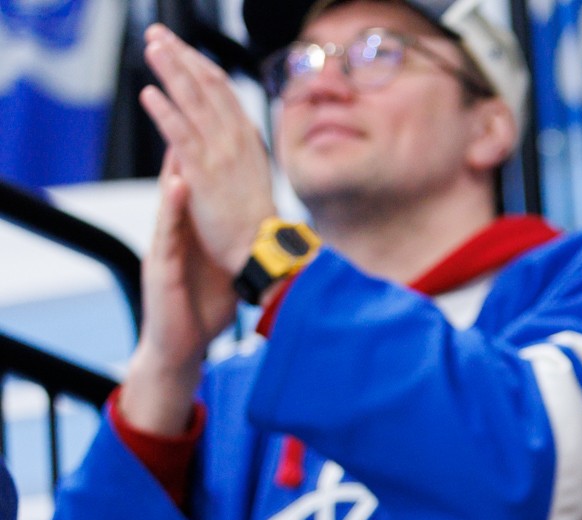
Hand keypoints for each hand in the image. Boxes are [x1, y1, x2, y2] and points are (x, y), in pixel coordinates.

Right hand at [122, 150, 239, 433]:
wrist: (183, 350)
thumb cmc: (205, 312)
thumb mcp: (227, 272)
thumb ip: (236, 247)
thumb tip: (266, 234)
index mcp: (193, 234)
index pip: (199, 189)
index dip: (207, 158)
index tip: (218, 124)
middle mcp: (177, 235)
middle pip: (180, 184)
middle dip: (184, 150)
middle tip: (190, 112)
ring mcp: (166, 249)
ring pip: (170, 201)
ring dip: (175, 168)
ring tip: (181, 134)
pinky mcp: (162, 268)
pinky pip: (168, 233)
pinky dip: (172, 209)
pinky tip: (178, 187)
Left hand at [138, 24, 276, 274]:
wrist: (260, 251)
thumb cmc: (254, 220)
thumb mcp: (253, 173)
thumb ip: (240, 146)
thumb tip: (230, 126)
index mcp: (246, 138)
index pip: (222, 89)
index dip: (199, 63)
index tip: (180, 46)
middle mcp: (235, 140)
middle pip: (207, 85)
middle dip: (181, 56)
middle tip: (158, 35)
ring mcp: (220, 155)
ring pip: (193, 103)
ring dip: (171, 72)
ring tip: (152, 49)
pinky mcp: (204, 175)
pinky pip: (182, 136)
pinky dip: (165, 112)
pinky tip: (150, 94)